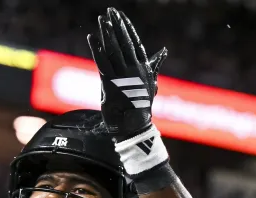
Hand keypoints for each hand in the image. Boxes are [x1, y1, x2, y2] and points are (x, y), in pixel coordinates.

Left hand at [87, 8, 166, 136]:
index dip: (127, 28)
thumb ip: (154, 66)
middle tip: (110, 11)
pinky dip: (96, 49)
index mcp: (143, 68)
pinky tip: (92, 37)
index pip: (135, 43)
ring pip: (113, 50)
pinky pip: (102, 63)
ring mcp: (123, 76)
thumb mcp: (150, 84)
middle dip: (116, 26)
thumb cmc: (141, 107)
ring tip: (102, 19)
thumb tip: (163, 52)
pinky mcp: (111, 84)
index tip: (121, 16)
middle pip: (123, 43)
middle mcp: (134, 70)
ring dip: (106, 33)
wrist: (134, 127)